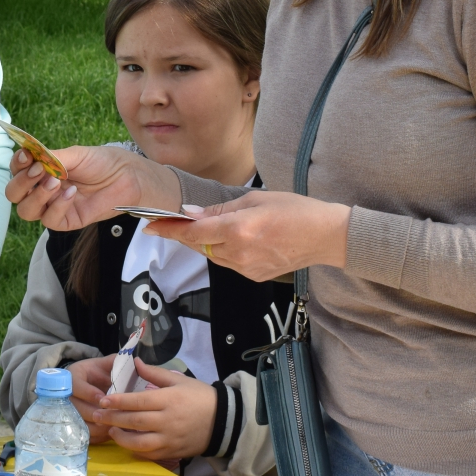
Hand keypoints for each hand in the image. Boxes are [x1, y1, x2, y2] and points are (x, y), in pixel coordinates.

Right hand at [4, 144, 178, 230]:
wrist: (128, 177)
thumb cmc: (102, 163)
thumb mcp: (75, 155)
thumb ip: (51, 157)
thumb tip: (29, 155)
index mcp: (41, 170)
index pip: (16, 170)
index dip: (17, 164)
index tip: (26, 156)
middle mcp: (42, 189)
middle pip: (14, 194)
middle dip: (21, 182)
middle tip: (38, 171)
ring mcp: (53, 206)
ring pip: (26, 210)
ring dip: (37, 195)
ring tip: (56, 181)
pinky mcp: (67, 221)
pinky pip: (49, 220)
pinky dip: (56, 206)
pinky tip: (71, 193)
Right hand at [67, 357, 114, 442]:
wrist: (86, 383)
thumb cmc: (99, 373)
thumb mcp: (105, 364)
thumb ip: (116, 362)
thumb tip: (135, 361)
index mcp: (73, 376)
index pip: (77, 386)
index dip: (89, 393)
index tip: (103, 399)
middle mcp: (66, 394)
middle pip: (76, 408)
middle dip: (94, 413)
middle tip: (112, 417)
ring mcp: (68, 411)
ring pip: (79, 423)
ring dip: (96, 426)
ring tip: (113, 427)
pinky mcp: (74, 425)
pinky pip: (83, 434)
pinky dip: (97, 435)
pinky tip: (110, 433)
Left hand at [93, 361, 217, 460]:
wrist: (224, 421)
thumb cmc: (199, 397)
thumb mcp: (179, 380)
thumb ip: (155, 373)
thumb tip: (135, 362)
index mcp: (169, 400)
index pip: (138, 401)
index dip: (118, 401)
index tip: (103, 399)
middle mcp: (167, 421)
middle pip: (135, 422)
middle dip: (113, 418)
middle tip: (97, 415)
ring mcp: (169, 439)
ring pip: (139, 443)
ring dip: (121, 437)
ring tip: (110, 430)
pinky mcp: (171, 453)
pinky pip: (149, 455)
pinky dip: (134, 450)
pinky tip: (126, 443)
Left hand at [146, 192, 351, 279]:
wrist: (326, 236)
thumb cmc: (296, 211)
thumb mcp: (256, 199)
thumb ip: (220, 210)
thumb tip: (191, 214)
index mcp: (238, 229)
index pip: (193, 232)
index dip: (169, 229)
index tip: (150, 225)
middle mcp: (239, 253)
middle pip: (198, 245)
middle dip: (181, 235)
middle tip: (165, 224)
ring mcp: (247, 268)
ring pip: (212, 255)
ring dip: (202, 243)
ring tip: (198, 228)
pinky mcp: (254, 276)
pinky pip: (228, 263)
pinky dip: (222, 251)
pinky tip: (229, 239)